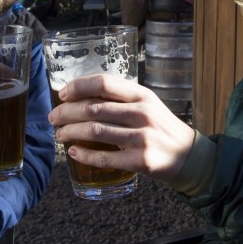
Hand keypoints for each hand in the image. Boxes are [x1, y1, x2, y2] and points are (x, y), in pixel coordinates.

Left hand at [48, 74, 194, 181]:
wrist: (189, 156)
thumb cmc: (160, 127)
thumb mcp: (147, 104)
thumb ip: (120, 99)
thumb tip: (80, 97)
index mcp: (142, 95)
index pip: (104, 82)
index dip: (79, 86)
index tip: (63, 94)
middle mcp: (142, 113)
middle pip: (94, 108)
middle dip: (67, 113)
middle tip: (54, 118)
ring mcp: (142, 138)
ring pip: (95, 131)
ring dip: (71, 132)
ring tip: (60, 135)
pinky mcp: (140, 161)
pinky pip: (104, 158)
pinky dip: (85, 155)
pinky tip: (74, 153)